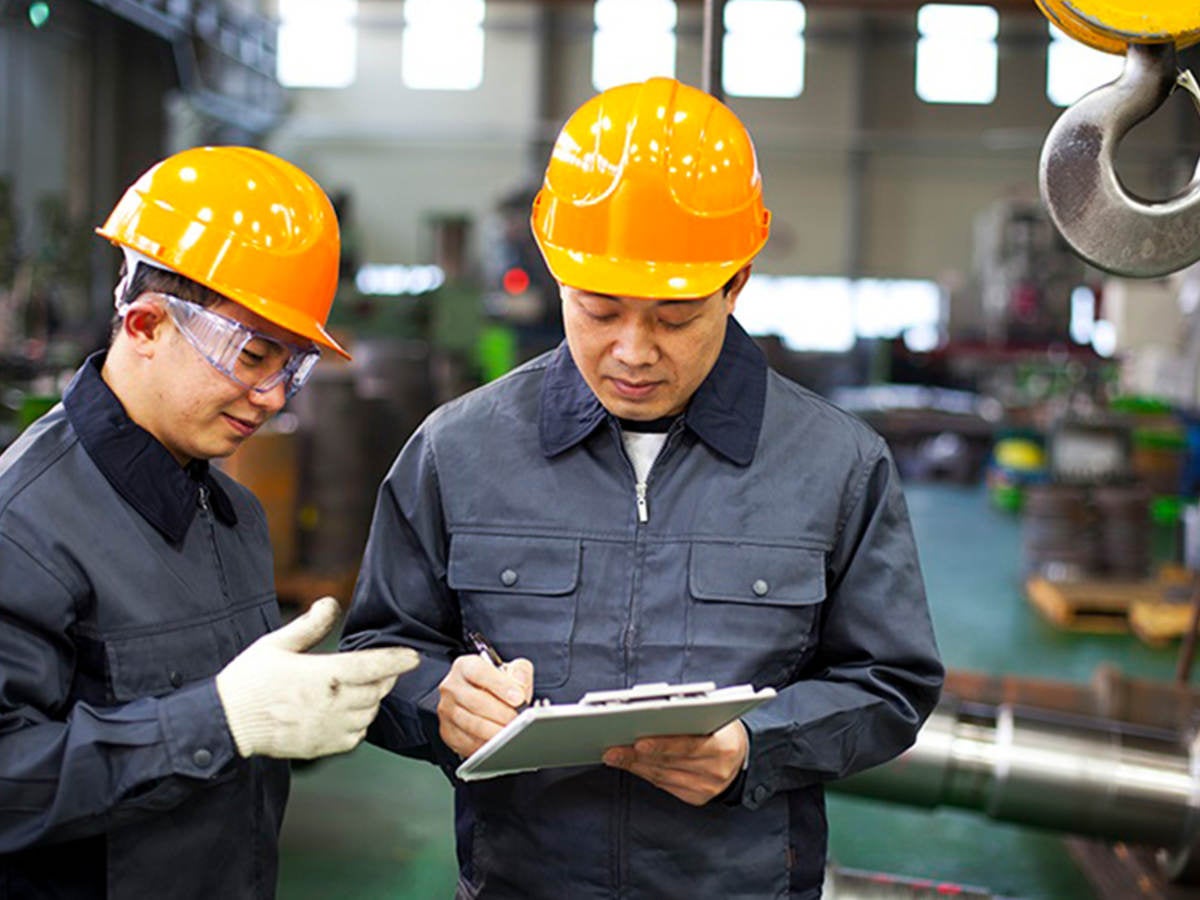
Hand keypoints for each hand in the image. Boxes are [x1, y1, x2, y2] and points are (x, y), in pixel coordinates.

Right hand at [216, 596, 418, 758]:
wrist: (226, 723)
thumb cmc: (249, 681)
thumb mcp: (277, 644)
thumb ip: (309, 625)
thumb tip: (330, 603)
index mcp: (324, 675)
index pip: (374, 665)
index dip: (398, 660)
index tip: (413, 657)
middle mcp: (331, 704)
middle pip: (377, 690)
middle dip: (384, 678)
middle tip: (380, 669)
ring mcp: (328, 729)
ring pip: (369, 714)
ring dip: (372, 700)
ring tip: (360, 689)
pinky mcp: (321, 747)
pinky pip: (356, 737)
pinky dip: (359, 724)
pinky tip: (346, 712)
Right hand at [437, 653, 533, 758]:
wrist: (480, 699)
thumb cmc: (495, 685)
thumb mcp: (510, 670)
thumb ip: (520, 672)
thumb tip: (520, 686)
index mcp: (465, 666)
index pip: (479, 672)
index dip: (500, 685)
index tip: (518, 697)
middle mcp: (452, 686)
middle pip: (476, 701)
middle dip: (502, 713)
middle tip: (518, 720)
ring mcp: (447, 710)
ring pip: (471, 724)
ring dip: (495, 731)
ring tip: (512, 733)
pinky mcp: (448, 732)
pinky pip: (466, 742)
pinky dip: (485, 744)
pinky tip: (498, 743)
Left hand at [601, 720, 747, 805]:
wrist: (744, 755)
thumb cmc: (723, 728)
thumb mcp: (716, 715)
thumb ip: (690, 715)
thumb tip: (652, 713)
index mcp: (725, 746)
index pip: (689, 746)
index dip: (662, 745)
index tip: (638, 741)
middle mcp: (717, 771)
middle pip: (670, 763)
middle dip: (637, 755)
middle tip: (612, 748)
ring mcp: (707, 788)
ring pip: (663, 776)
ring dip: (635, 765)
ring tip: (613, 755)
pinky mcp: (696, 797)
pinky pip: (664, 785)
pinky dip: (644, 774)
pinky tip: (630, 764)